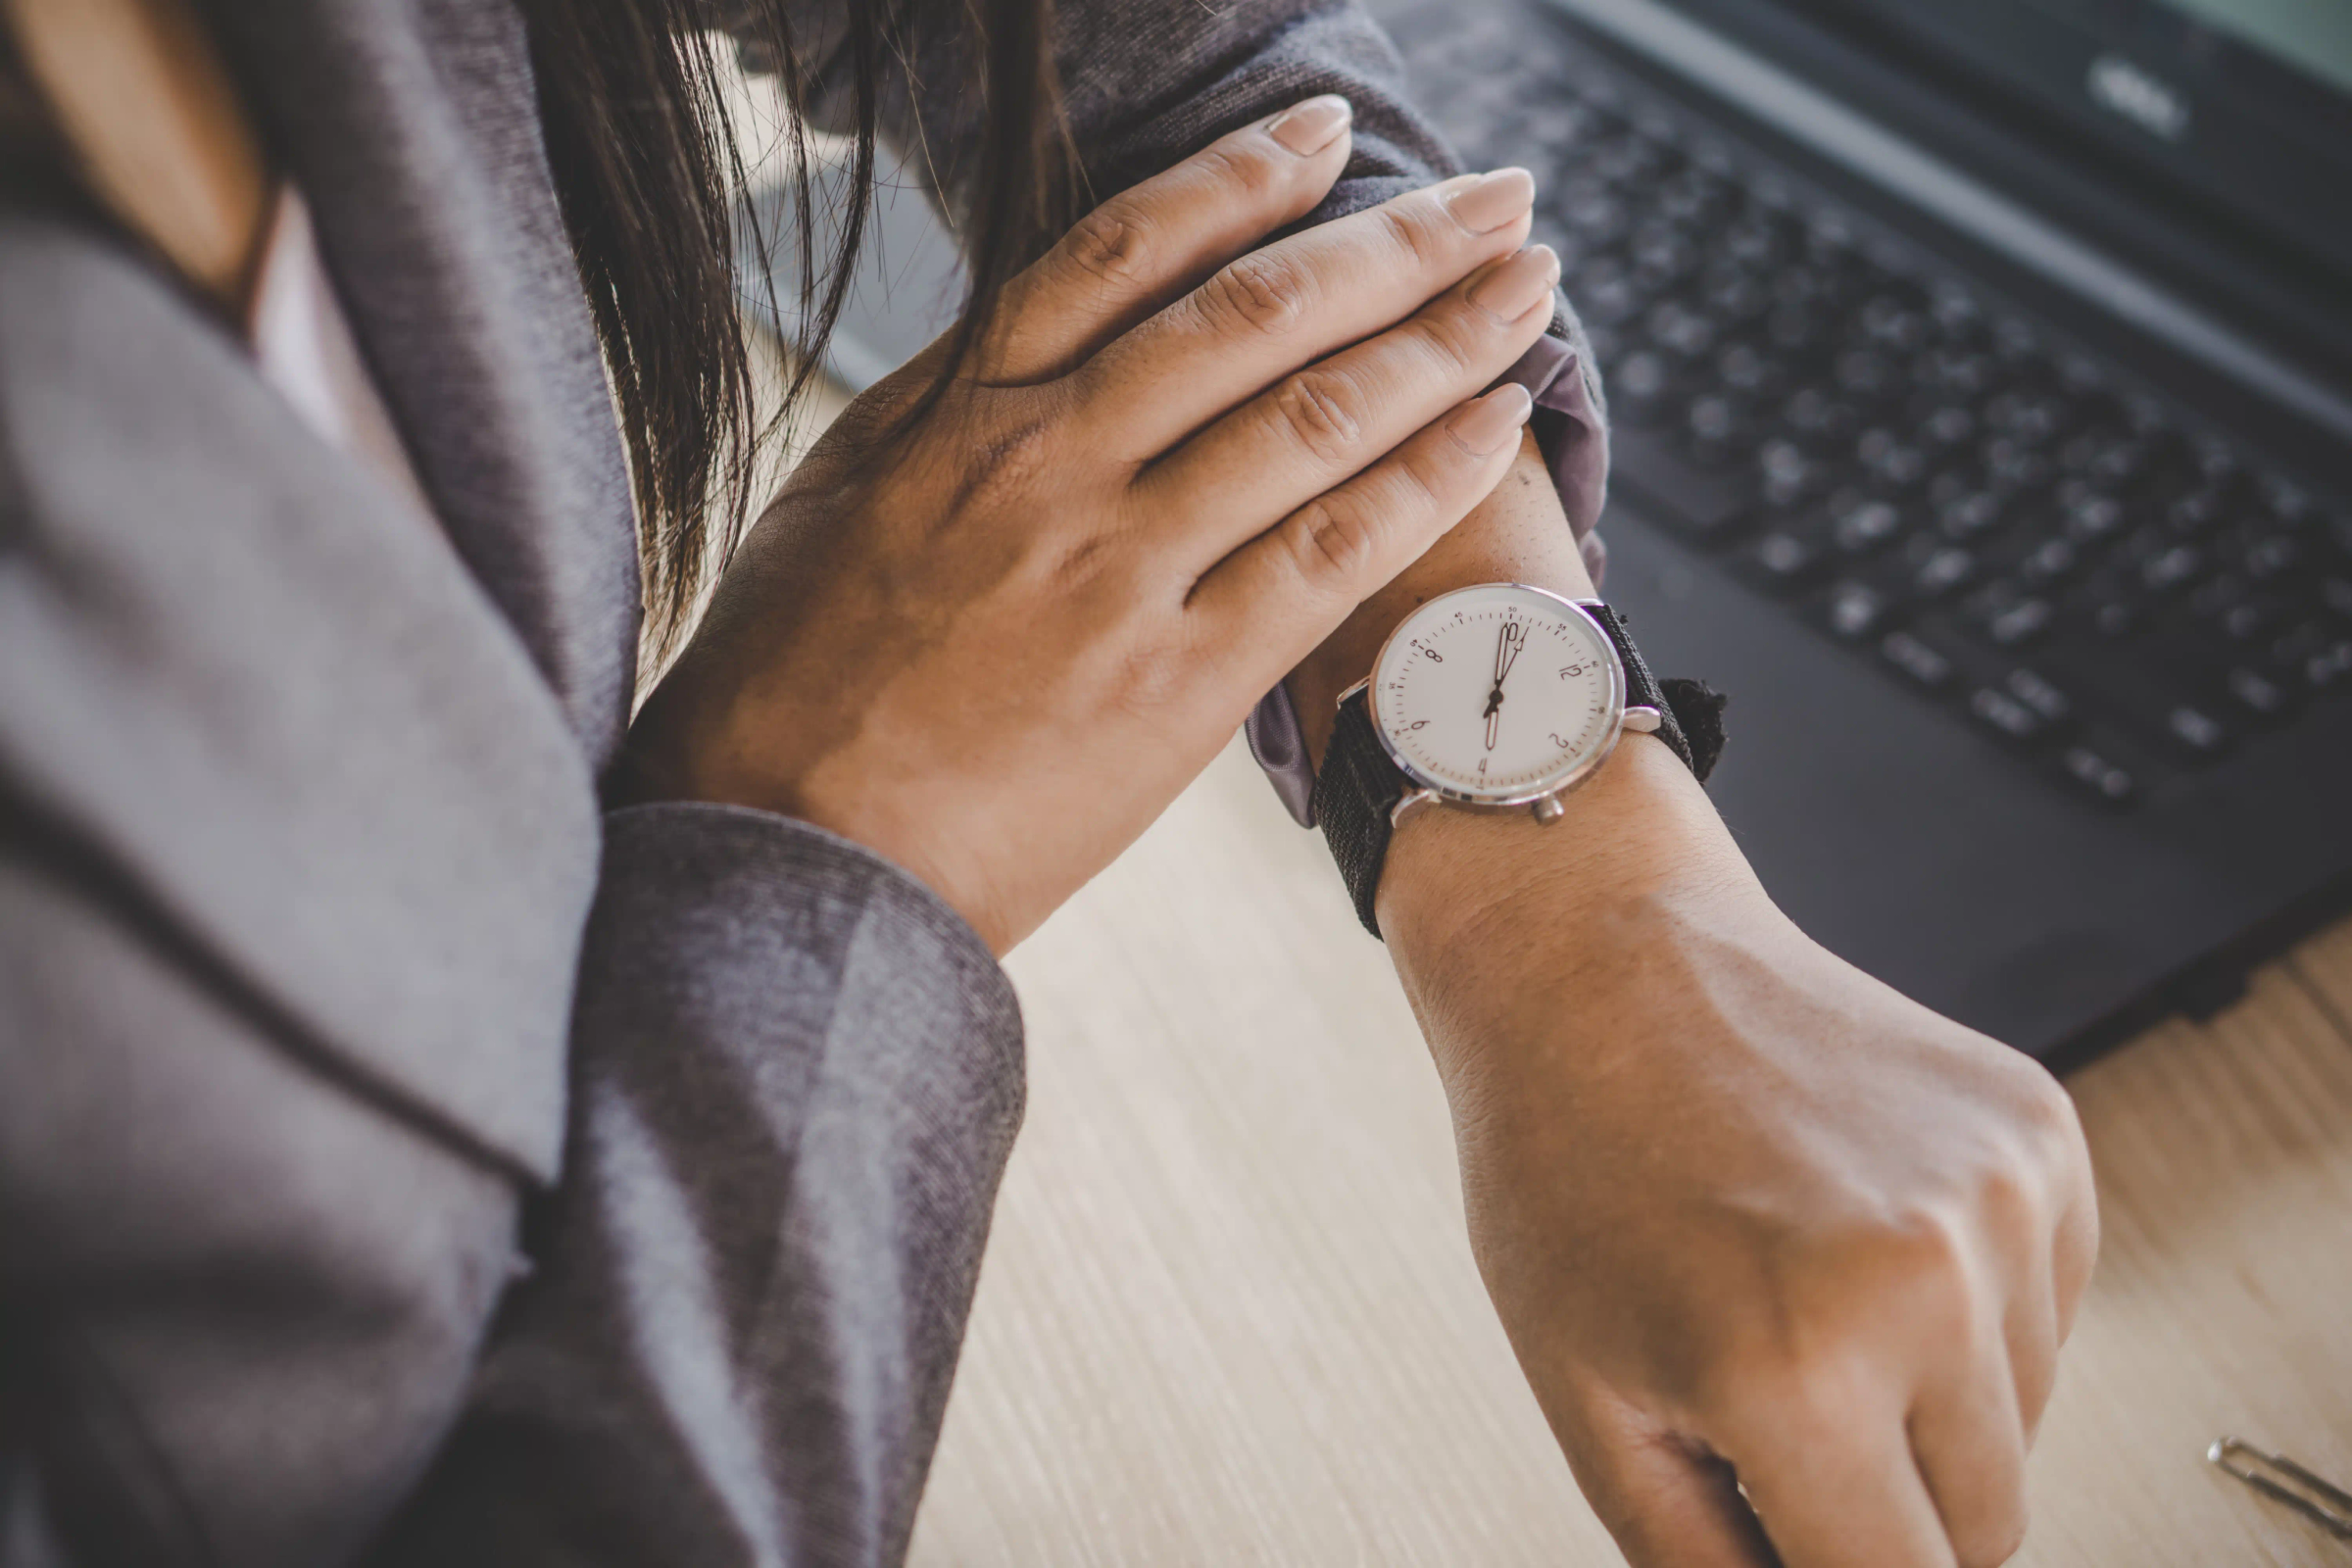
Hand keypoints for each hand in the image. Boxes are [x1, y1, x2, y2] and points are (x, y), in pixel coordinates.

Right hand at [617, 97, 1562, 949]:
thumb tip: (1013, 333)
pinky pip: (1327, 558)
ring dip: (1442, 340)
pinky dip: (1424, 481)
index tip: (1329, 135)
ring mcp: (1120, 572)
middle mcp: (1051, 467)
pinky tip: (1497, 426)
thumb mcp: (832, 504)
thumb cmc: (785, 693)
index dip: (1244, 177)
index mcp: (962, 415)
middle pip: (1256, 315)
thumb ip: (938, 409)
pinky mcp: (1176, 685)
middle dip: (1397, 242)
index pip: (1127, 251)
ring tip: (1531, 287)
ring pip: (1311, 418)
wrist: (785, 857)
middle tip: (1497, 197)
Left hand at [1379, 743, 2098, 1567]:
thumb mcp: (1592, 1402)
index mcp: (1795, 1368)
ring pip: (2023, 1422)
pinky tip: (1853, 1226)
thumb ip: (1707, 1564)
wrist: (1597, 956)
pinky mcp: (2042, 1134)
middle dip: (1885, 1504)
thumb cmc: (1566, 1167)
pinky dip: (1969, 1304)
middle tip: (1773, 1404)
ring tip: (1799, 1292)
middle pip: (1984, 1526)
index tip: (1808, 1541)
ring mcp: (1999, 1197)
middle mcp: (1924, 1281)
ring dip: (1933, 1402)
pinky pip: (2048, 1309)